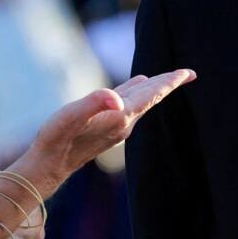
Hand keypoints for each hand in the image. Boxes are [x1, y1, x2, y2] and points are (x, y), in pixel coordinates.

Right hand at [18, 69, 196, 192]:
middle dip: (168, 85)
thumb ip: (94, 102)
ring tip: (165, 79)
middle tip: (188, 73)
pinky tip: (135, 89)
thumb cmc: (58, 138)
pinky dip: (136, 95)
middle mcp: (123, 124)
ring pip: (140, 103)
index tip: (188, 73)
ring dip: (153, 90)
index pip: (151, 96)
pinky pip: (128, 107)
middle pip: (150, 99)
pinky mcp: (106, 129)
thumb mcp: (72, 115)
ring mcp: (115, 127)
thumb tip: (117, 98)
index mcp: (120, 117)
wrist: (49, 165)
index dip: (169, 83)